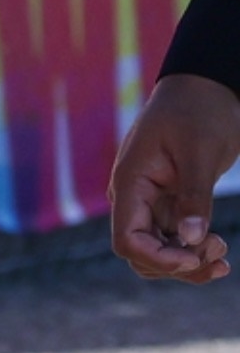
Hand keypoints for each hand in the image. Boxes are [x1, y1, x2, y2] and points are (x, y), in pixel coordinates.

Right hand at [111, 73, 239, 281]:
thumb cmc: (200, 110)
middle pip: (141, 253)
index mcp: (131, 183)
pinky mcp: (171, 202)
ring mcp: (151, 202)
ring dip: (188, 263)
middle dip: (177, 264)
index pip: (128, 239)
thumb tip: (191, 240)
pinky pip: (174, 239)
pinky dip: (194, 251)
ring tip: (223, 255)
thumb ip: (194, 195)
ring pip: (158, 251)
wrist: (206, 87)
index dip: (158, 257)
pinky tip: (219, 250)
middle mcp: (135, 198)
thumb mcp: (201, 151)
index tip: (195, 256)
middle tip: (220, 253)